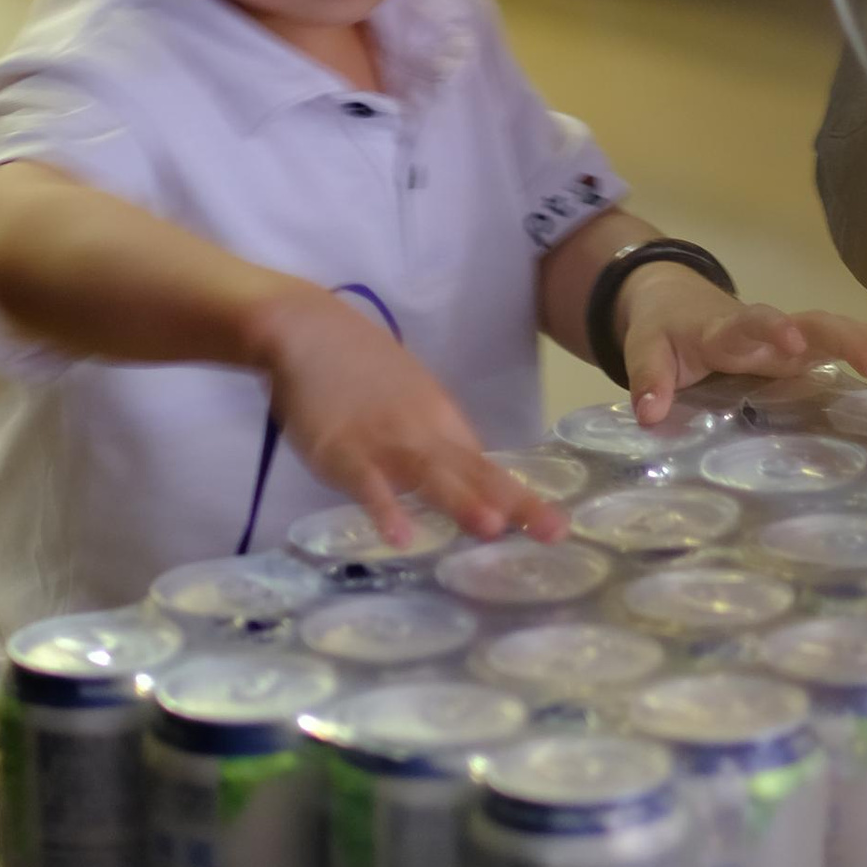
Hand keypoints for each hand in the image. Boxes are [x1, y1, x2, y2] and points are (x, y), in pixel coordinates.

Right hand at [249, 285, 570, 546]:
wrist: (307, 328)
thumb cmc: (357, 368)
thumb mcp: (409, 399)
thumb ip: (433, 440)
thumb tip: (461, 480)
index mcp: (441, 422)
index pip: (488, 468)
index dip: (522, 498)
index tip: (559, 528)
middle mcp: (423, 433)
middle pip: (473, 473)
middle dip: (514, 504)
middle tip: (553, 533)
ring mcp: (383, 441)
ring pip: (428, 475)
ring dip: (460, 501)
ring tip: (492, 529)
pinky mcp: (340, 450)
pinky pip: (365, 484)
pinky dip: (383, 510)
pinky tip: (399, 538)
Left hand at [618, 268, 866, 425]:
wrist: (677, 301)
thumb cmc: (663, 330)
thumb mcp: (646, 350)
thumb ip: (648, 379)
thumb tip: (649, 414)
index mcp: (727, 331)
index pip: (752, 325)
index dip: (772, 331)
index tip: (794, 342)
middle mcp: (768, 330)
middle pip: (812, 325)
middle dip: (846, 340)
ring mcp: (791, 336)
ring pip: (835, 330)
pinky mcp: (805, 345)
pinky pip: (844, 339)